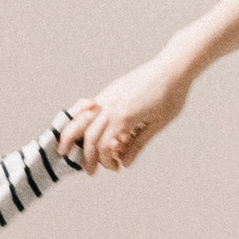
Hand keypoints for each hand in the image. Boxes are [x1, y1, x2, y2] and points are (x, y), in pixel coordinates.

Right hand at [66, 56, 192, 172]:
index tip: (116, 168)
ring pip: (82, 118)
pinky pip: (89, 108)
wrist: (173, 68)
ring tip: (65, 148)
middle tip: (89, 170)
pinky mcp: (111, 90)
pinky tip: (86, 130)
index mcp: (123, 117)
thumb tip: (125, 163)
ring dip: (73, 136)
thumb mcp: (157, 124)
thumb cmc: (171, 96)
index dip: (107, 161)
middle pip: (89, 135)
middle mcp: (111, 105)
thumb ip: (138, 144)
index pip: (104, 146)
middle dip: (86, 156)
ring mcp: (108, 95)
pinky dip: (83, 121)